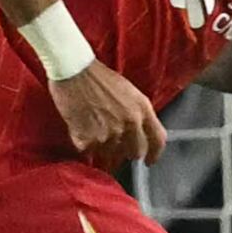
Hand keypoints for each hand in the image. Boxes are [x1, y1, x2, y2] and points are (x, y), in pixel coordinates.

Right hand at [48, 60, 164, 167]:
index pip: (157, 140)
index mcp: (142, 109)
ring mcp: (109, 134)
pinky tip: (81, 126)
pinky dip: (85, 143)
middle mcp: (129, 124)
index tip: (149, 160)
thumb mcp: (129, 92)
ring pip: (110, 154)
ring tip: (93, 125)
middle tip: (114, 140)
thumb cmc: (99, 78)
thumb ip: (138, 114)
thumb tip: (139, 135)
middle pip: (134, 152)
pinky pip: (89, 151)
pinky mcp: (88, 140)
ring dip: (103, 145)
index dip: (154, 154)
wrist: (73, 71)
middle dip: (126, 150)